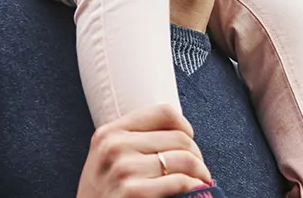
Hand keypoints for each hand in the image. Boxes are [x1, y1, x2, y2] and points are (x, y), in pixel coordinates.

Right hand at [76, 104, 212, 197]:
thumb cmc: (102, 194)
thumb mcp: (106, 159)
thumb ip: (131, 141)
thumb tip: (181, 134)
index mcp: (109, 133)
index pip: (163, 112)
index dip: (184, 125)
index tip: (189, 138)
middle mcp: (115, 147)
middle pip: (178, 137)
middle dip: (196, 154)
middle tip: (199, 168)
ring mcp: (123, 170)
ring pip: (184, 158)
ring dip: (200, 171)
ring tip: (201, 179)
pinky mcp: (133, 192)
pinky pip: (179, 181)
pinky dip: (194, 185)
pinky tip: (195, 189)